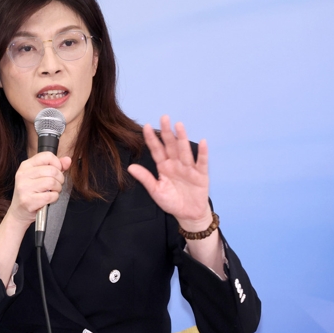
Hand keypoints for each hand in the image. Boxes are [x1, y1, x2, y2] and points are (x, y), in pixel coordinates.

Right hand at [6, 152, 71, 226]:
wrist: (18, 212)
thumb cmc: (31, 193)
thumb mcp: (39, 176)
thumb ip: (55, 167)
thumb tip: (68, 160)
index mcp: (25, 166)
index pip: (47, 156)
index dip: (57, 164)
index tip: (57, 171)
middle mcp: (23, 175)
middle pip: (52, 170)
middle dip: (60, 178)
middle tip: (56, 184)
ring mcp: (24, 188)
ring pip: (52, 182)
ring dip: (57, 188)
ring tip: (53, 191)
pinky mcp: (28, 201)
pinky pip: (50, 196)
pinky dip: (54, 198)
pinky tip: (49, 199)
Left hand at [127, 115, 211, 230]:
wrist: (188, 215)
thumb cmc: (171, 201)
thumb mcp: (156, 191)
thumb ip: (145, 178)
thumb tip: (130, 167)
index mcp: (164, 167)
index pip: (156, 150)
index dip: (151, 139)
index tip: (145, 126)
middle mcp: (176, 164)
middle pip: (170, 145)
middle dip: (167, 132)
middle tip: (164, 117)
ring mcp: (188, 168)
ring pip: (184, 151)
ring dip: (182, 138)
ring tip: (179, 125)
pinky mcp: (201, 175)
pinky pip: (201, 163)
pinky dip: (202, 153)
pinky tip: (202, 142)